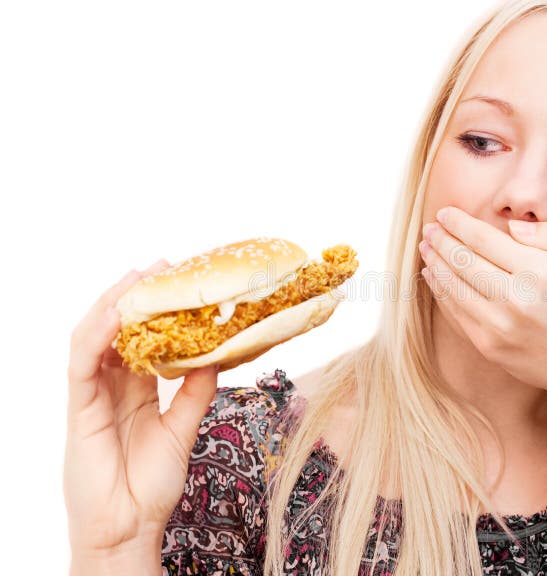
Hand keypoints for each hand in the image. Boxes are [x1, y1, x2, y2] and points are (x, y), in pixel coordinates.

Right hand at [63, 261, 218, 556]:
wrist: (129, 530)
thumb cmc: (150, 486)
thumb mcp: (183, 429)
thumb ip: (196, 392)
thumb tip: (218, 355)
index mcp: (136, 389)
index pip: (145, 338)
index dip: (160, 310)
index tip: (182, 281)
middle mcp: (112, 386)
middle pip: (120, 329)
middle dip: (138, 295)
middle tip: (163, 266)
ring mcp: (92, 395)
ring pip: (94, 337)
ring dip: (114, 304)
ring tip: (138, 278)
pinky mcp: (78, 409)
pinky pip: (82, 364)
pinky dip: (96, 336)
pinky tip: (116, 314)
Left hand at [418, 206, 546, 398]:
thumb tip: (511, 228)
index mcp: (541, 272)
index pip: (486, 240)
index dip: (459, 224)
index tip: (444, 213)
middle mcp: (516, 299)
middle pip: (463, 261)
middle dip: (441, 240)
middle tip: (429, 228)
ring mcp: (498, 325)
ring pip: (453, 286)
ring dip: (435, 263)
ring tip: (426, 247)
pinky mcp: (487, 345)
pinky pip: (455, 312)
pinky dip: (440, 290)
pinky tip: (433, 275)